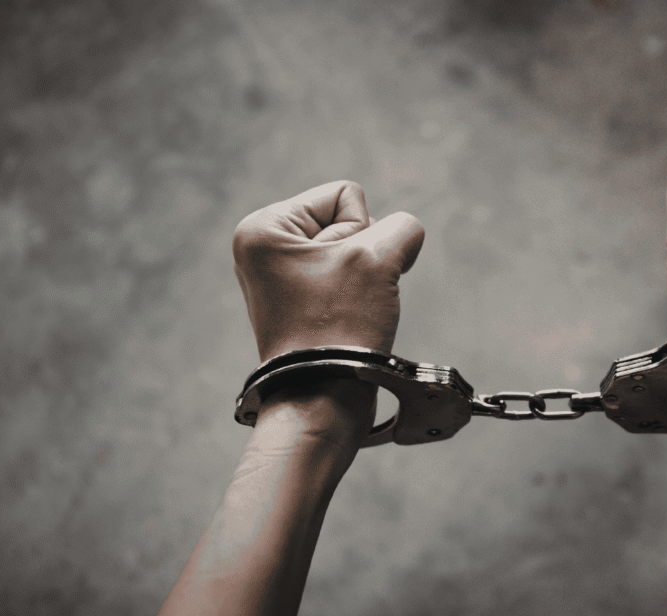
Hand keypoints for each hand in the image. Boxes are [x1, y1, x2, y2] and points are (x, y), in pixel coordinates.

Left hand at [233, 181, 424, 361]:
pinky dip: (358, 295)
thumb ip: (402, 227)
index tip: (346, 275)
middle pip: (346, 221)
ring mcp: (279, 276)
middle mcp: (262, 248)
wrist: (324, 398)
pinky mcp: (297, 301)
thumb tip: (404, 235)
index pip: (346, 196)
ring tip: (348, 309)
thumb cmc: (339, 328)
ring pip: (351, 251)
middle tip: (347, 297)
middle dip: (362, 256)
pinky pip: (344, 276)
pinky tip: (349, 318)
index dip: (363, 232)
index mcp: (264, 227)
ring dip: (364, 277)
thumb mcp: (378, 258)